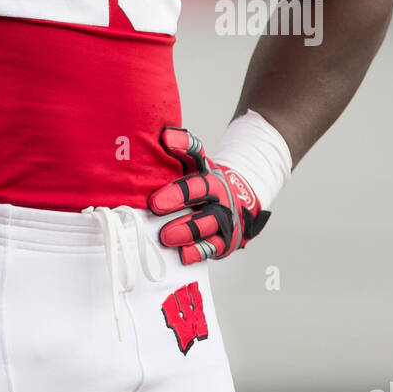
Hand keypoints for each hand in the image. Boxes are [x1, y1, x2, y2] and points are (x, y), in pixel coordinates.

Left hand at [147, 126, 269, 263]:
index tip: (165, 140)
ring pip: (207, 223)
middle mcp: (217, 192)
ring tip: (166, 235)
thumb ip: (176, 154)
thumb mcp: (193, 167)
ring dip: (186, 229)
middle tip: (155, 204)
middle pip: (200, 190)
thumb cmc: (204, 187)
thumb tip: (160, 137)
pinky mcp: (225, 240)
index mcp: (207, 170)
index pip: (196, 153)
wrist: (238, 204)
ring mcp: (223, 217)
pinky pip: (212, 247)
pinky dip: (198, 251)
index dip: (181, 144)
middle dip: (178, 196)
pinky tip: (184, 254)